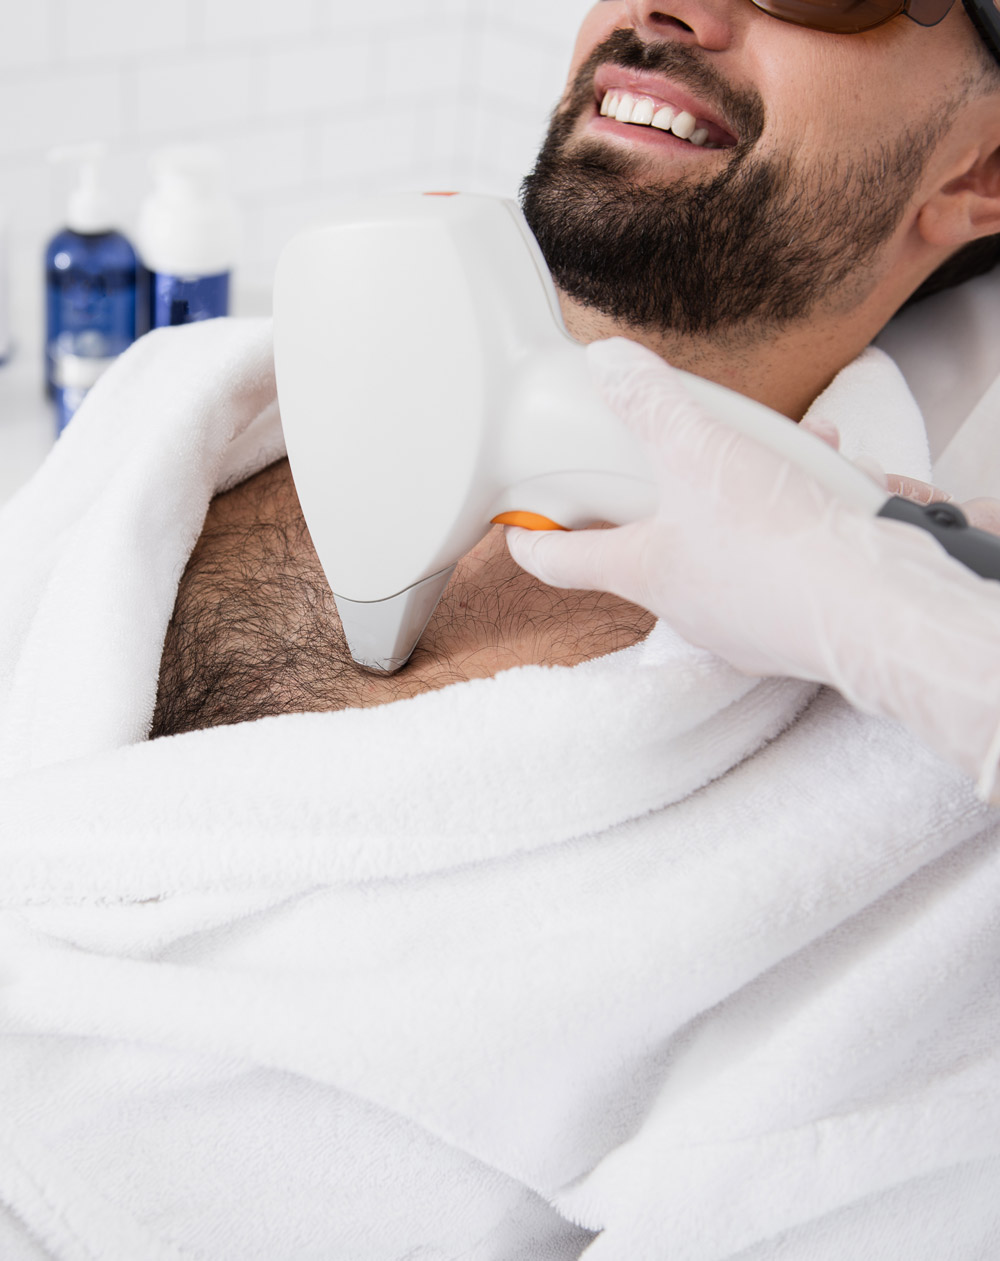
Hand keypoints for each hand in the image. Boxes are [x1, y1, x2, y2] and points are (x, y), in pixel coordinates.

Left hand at [505, 338, 999, 798]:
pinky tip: (823, 479)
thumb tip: (607, 366)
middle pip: (644, 546)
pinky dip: (791, 516)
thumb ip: (650, 405)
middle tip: (662, 458)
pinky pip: (777, 558)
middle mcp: (685, 605)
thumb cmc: (779, 544)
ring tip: (776, 452)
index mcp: (643, 570)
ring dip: (738, 494)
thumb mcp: (702, 452)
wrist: (877, 609)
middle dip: (655, 495)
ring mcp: (740, 621)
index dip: (530, 536)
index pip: (560, 560)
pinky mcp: (793, 622)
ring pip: (719, 546)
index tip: (516, 525)